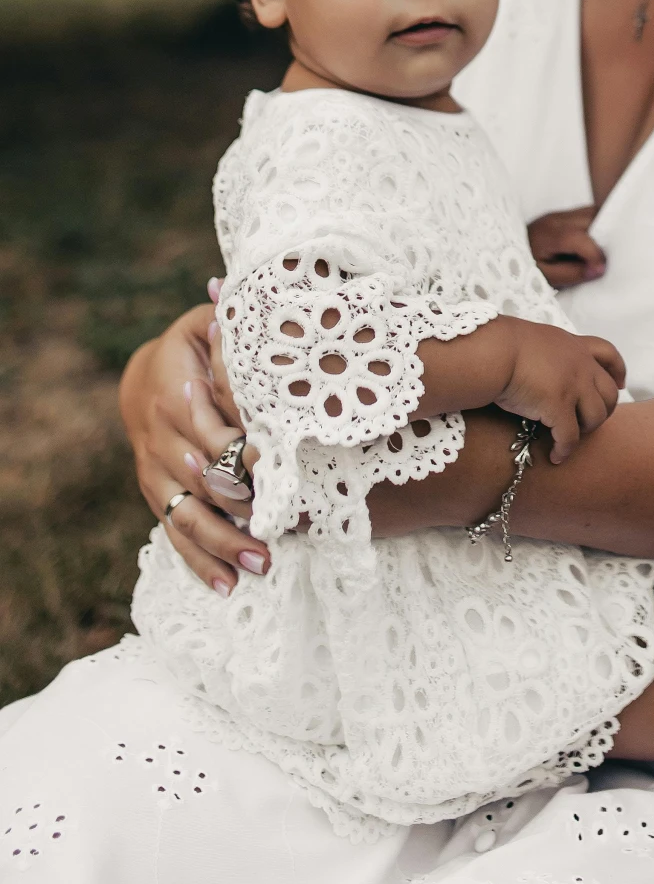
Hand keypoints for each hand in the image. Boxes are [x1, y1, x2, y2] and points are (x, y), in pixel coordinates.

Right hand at [118, 289, 270, 596]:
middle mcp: (161, 440)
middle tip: (279, 531)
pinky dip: (201, 562)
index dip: (241, 451)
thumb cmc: (195, 345)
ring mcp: (157, 473)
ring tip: (263, 567)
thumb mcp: (208, 324)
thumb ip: (231, 323)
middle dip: (240, 507)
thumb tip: (237, 296)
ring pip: (188, 516)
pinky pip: (176, 534)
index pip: (210, 429)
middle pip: (201, 481)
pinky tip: (229, 587)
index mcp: (176, 393)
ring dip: (225, 544)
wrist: (145, 376)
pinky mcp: (159, 496)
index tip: (275, 469)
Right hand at [497, 320, 625, 461]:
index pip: (607, 353)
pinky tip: (556, 457)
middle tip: (589, 423)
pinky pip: (570, 437)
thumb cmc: (503, 346)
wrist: (494, 351)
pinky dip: (565, 450)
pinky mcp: (559, 406)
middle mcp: (580, 364)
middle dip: (605, 410)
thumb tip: (540, 366)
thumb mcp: (535, 340)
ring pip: (596, 416)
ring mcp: (573, 385)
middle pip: (609, 392)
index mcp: (573, 345)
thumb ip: (548, 353)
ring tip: (569, 439)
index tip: (621, 383)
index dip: (617, 370)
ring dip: (586, 430)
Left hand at [528, 205, 606, 288]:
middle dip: (605, 239)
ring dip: (604, 228)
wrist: (504, 250)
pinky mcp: (564, 214)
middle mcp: (556, 218)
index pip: (578, 238)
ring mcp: (561, 213)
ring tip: (606, 250)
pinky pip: (588, 213)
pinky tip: (598, 240)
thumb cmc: (523, 267)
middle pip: (591, 219)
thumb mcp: (544, 278)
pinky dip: (598, 224)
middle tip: (607, 260)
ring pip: (593, 212)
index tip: (601, 270)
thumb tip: (598, 269)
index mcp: (548, 235)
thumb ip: (571, 273)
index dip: (595, 254)